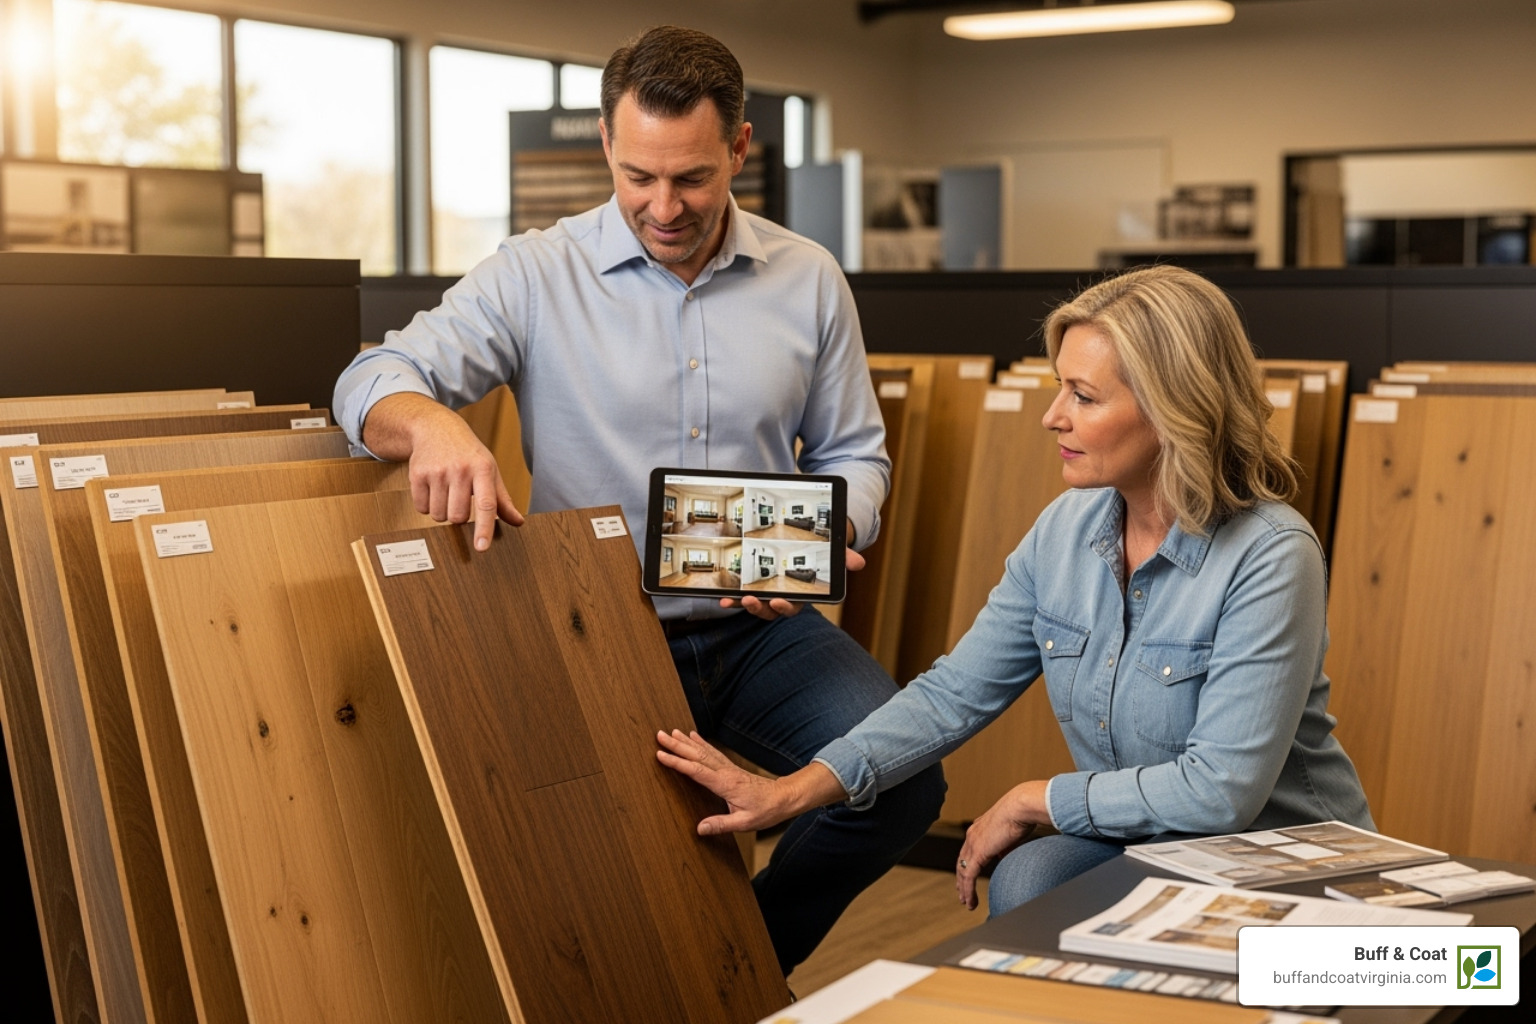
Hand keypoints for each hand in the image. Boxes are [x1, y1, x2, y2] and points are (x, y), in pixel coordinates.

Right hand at [365, 394, 524, 549]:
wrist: (436, 428)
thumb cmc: (468, 454)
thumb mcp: (490, 470)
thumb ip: (502, 500)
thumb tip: (518, 522)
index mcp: (483, 469)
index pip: (486, 504)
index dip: (484, 528)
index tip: (481, 548)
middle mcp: (460, 469)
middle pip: (458, 517)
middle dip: (459, 515)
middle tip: (460, 498)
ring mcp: (437, 471)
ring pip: (438, 516)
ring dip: (442, 511)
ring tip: (446, 491)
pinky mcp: (417, 474)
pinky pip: (421, 508)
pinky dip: (427, 505)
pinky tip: (432, 487)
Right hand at [656, 730, 848, 835]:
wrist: (784, 798)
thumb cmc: (766, 811)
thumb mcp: (744, 823)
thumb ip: (721, 825)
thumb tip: (699, 829)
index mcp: (725, 784)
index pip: (696, 770)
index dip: (677, 762)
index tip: (661, 754)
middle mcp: (725, 772)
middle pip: (697, 755)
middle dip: (677, 745)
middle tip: (660, 735)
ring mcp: (728, 768)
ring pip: (704, 750)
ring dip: (686, 741)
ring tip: (672, 732)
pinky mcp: (731, 768)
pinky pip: (712, 752)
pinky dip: (701, 742)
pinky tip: (694, 736)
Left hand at [720, 547, 866, 620]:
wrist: (807, 547)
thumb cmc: (819, 556)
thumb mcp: (832, 554)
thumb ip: (843, 558)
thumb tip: (859, 562)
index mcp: (801, 594)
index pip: (794, 605)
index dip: (785, 606)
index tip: (778, 600)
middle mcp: (783, 597)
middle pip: (771, 610)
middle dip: (760, 608)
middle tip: (751, 600)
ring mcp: (766, 594)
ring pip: (755, 605)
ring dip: (743, 604)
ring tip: (734, 599)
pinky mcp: (752, 588)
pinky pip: (741, 596)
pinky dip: (732, 598)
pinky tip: (722, 596)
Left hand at [955, 780, 1049, 910]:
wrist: (1021, 807)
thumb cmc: (1022, 815)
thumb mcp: (1011, 833)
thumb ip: (1005, 845)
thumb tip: (1003, 855)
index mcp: (979, 828)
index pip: (968, 851)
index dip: (967, 865)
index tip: (968, 877)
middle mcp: (972, 835)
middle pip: (961, 862)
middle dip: (961, 879)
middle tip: (962, 893)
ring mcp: (973, 843)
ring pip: (962, 871)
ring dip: (964, 889)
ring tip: (966, 902)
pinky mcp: (978, 853)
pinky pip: (969, 876)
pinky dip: (968, 891)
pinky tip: (970, 901)